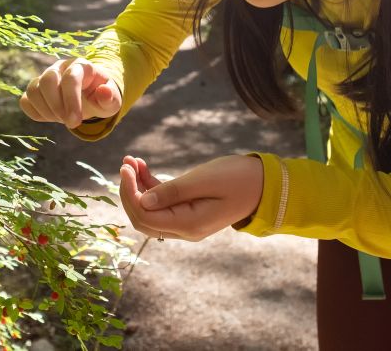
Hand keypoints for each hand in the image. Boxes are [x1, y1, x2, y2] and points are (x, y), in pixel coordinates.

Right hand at [20, 57, 121, 128]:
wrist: (89, 95)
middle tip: (69, 123)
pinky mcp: (35, 88)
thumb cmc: (100, 97)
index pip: (71, 78)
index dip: (71, 101)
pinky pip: (25, 100)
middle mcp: (60, 67)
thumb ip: (111, 98)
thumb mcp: (112, 101)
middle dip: (56, 106)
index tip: (75, 122)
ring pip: (33, 89)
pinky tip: (50, 117)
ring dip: (46, 110)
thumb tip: (104, 91)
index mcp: (81, 66)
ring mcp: (45, 76)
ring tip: (60, 119)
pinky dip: (35, 112)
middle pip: (47, 80)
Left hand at [118, 154, 263, 241]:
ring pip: (150, 210)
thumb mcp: (204, 180)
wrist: (265, 184)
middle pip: (143, 218)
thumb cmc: (238, 178)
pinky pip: (163, 204)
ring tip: (132, 160)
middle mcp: (185, 230)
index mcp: (188, 225)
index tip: (126, 167)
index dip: (129, 193)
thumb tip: (141, 201)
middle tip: (126, 163)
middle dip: (129, 191)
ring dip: (137, 187)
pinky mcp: (189, 212)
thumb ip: (172, 192)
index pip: (145, 216)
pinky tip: (143, 166)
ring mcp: (186, 223)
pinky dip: (150, 186)